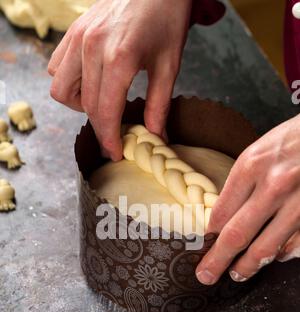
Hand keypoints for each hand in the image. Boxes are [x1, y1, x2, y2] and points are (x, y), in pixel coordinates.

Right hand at [48, 0, 191, 159]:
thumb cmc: (167, 16)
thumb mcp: (169, 64)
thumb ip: (159, 104)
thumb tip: (155, 136)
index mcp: (119, 59)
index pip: (104, 113)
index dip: (109, 139)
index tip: (115, 153)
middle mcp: (92, 48)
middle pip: (85, 105)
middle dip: (99, 127)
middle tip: (115, 133)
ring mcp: (78, 38)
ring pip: (60, 88)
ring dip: (78, 104)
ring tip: (101, 104)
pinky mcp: (73, 31)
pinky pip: (57, 67)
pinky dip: (69, 81)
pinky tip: (90, 82)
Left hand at [196, 114, 299, 284]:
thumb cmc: (297, 139)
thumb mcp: (262, 150)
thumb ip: (244, 183)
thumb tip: (226, 218)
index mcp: (252, 166)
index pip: (220, 212)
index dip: (209, 236)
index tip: (204, 246)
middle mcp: (273, 186)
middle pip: (236, 236)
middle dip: (217, 261)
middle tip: (206, 275)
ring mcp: (298, 204)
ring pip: (265, 249)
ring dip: (248, 266)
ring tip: (238, 273)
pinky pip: (294, 246)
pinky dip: (282, 255)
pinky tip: (274, 256)